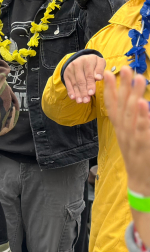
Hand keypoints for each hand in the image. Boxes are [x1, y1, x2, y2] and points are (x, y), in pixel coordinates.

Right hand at [63, 54, 105, 102]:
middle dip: (83, 91)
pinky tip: (73, 98)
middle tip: (86, 100)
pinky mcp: (66, 74)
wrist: (82, 58)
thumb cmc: (94, 63)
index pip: (89, 75)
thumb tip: (98, 78)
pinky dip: (70, 91)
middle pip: (80, 80)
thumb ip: (100, 69)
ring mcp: (70, 69)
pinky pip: (68, 84)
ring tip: (81, 101)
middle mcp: (77, 64)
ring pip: (74, 83)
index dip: (90, 85)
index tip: (92, 93)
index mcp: (87, 61)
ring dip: (77, 93)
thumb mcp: (100, 62)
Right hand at [104, 66, 149, 195]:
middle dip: (123, 86)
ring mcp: (132, 138)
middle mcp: (123, 131)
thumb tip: (136, 104)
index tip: (106, 73)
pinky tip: (145, 103)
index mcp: (120, 128)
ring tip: (140, 79)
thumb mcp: (131, 138)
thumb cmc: (139, 158)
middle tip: (126, 68)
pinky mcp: (144, 145)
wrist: (141, 183)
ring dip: (135, 95)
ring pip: (132, 113)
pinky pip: (142, 129)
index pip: (111, 105)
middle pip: (121, 105)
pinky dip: (143, 116)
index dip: (108, 89)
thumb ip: (133, 122)